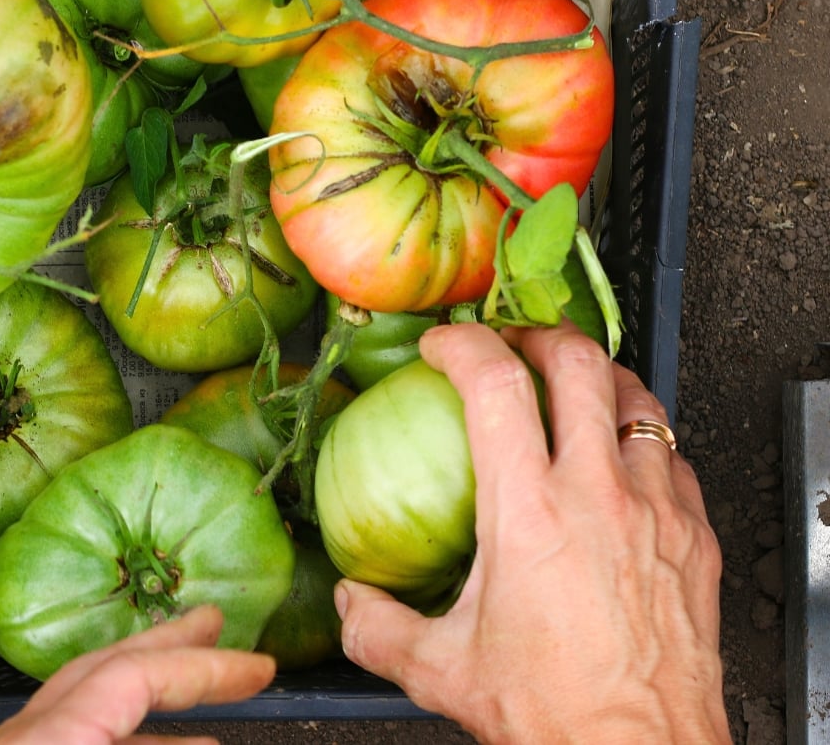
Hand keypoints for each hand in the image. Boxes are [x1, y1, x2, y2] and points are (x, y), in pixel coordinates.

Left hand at [0, 604, 275, 744]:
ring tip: (211, 729)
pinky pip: (71, 740)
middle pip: (100, 669)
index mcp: (47, 739)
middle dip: (168, 647)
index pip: (133, 675)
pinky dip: (121, 742)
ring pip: (83, 709)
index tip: (260, 668)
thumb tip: (214, 740)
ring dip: (152, 709)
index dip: (204, 667)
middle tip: (216, 625)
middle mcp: (20, 738)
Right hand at [333, 322, 729, 742]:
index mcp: (527, 512)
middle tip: (511, 342)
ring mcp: (656, 511)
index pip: (494, 383)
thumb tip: (349, 598)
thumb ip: (376, 626)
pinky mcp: (693, 537)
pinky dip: (641, 438)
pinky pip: (673, 458)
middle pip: (578, 364)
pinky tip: (621, 458)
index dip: (461, 345)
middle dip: (537, 334)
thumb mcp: (439, 671)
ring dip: (599, 376)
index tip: (442, 346)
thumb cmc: (552, 712)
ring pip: (638, 401)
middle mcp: (597, 495)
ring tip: (573, 380)